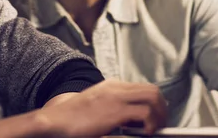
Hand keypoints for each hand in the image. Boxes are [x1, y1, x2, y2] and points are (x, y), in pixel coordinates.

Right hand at [37, 79, 166, 137]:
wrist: (56, 120)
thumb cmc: (74, 117)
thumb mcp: (96, 105)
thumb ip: (114, 105)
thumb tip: (132, 118)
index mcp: (112, 86)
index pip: (143, 88)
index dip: (154, 103)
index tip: (157, 116)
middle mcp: (116, 88)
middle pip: (152, 91)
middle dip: (162, 108)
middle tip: (161, 124)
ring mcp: (117, 98)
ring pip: (153, 98)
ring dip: (159, 115)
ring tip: (155, 129)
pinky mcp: (116, 112)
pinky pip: (144, 113)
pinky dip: (150, 123)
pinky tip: (146, 132)